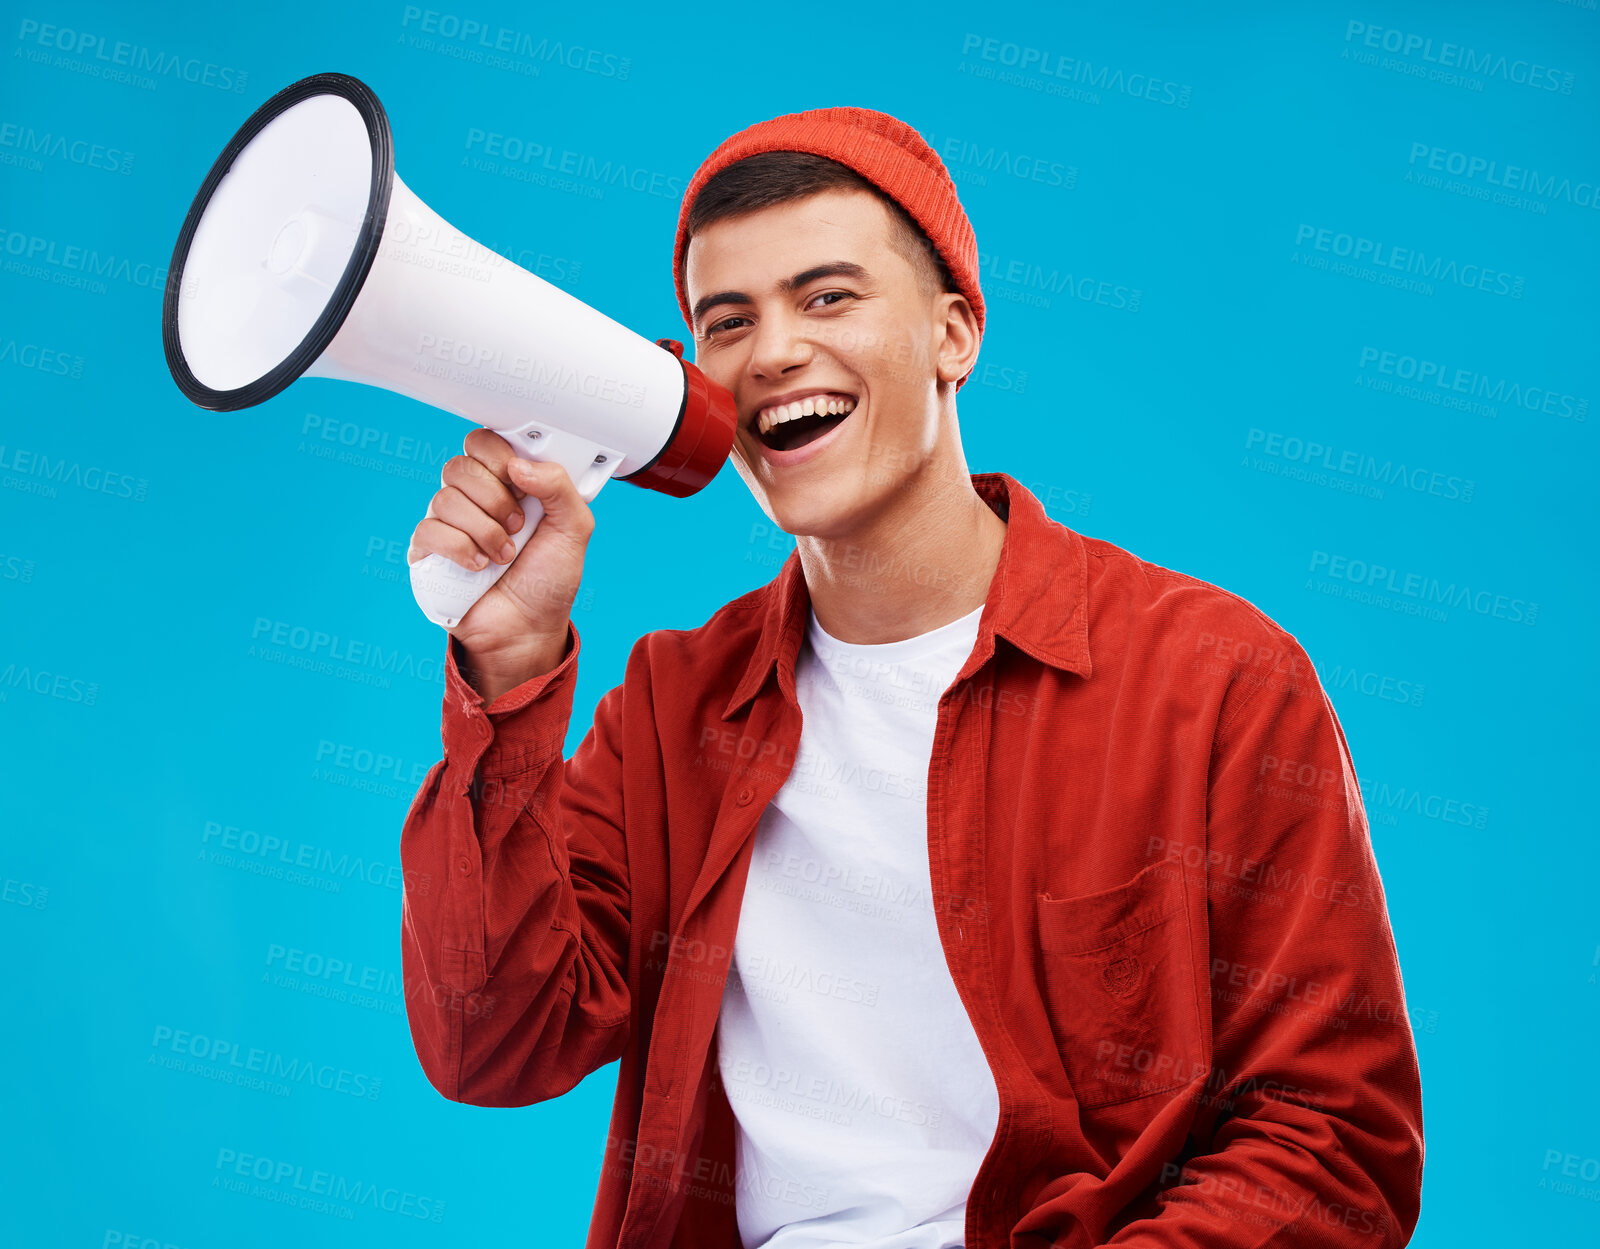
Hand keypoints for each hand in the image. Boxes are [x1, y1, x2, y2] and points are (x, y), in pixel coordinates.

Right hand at [407, 428, 594, 666]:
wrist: (528, 629)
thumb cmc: (548, 580)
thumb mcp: (574, 529)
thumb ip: (560, 486)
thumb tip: (520, 466)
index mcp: (506, 484)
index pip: (483, 442)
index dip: (499, 456)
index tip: (521, 482)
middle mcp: (473, 499)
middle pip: (460, 466)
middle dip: (495, 498)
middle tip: (517, 526)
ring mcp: (448, 524)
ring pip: (445, 498)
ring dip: (484, 530)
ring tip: (504, 556)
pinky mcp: (428, 552)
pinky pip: (429, 530)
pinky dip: (460, 549)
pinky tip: (479, 566)